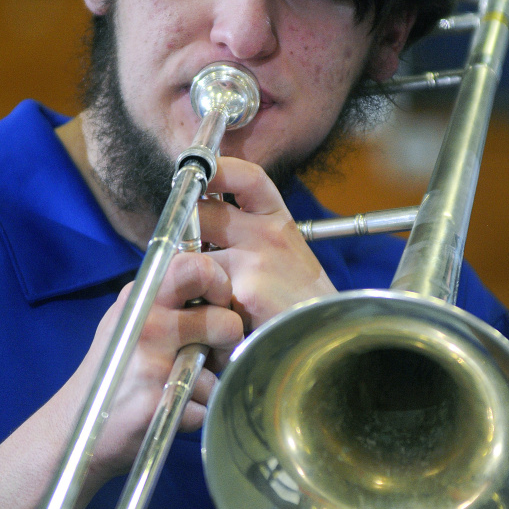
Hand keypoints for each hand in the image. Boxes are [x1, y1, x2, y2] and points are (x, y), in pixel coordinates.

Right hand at [46, 250, 243, 490]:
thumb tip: (219, 288)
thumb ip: (168, 301)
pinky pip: (204, 407)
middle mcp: (147, 325)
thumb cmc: (113, 368)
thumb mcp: (129, 318)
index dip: (220, 285)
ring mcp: (152, 365)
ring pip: (217, 374)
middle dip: (230, 340)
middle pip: (225, 322)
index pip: (196, 267)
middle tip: (214, 352)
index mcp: (142, 298)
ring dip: (206, 386)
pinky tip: (166, 409)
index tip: (217, 304)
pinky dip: (193, 414)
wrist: (74, 424)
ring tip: (174, 387)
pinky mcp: (158, 404)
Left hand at [197, 157, 336, 333]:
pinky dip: (200, 307)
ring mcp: (256, 262)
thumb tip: (202, 220)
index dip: (218, 169)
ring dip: (189, 277)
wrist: (326, 339)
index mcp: (279, 221)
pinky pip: (201, 291)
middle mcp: (268, 234)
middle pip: (203, 214)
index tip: (198, 171)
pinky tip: (214, 320)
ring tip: (201, 299)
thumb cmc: (300, 302)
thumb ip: (251, 233)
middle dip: (185, 232)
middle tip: (183, 254)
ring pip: (194, 256)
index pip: (247, 178)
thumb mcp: (286, 254)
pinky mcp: (244, 294)